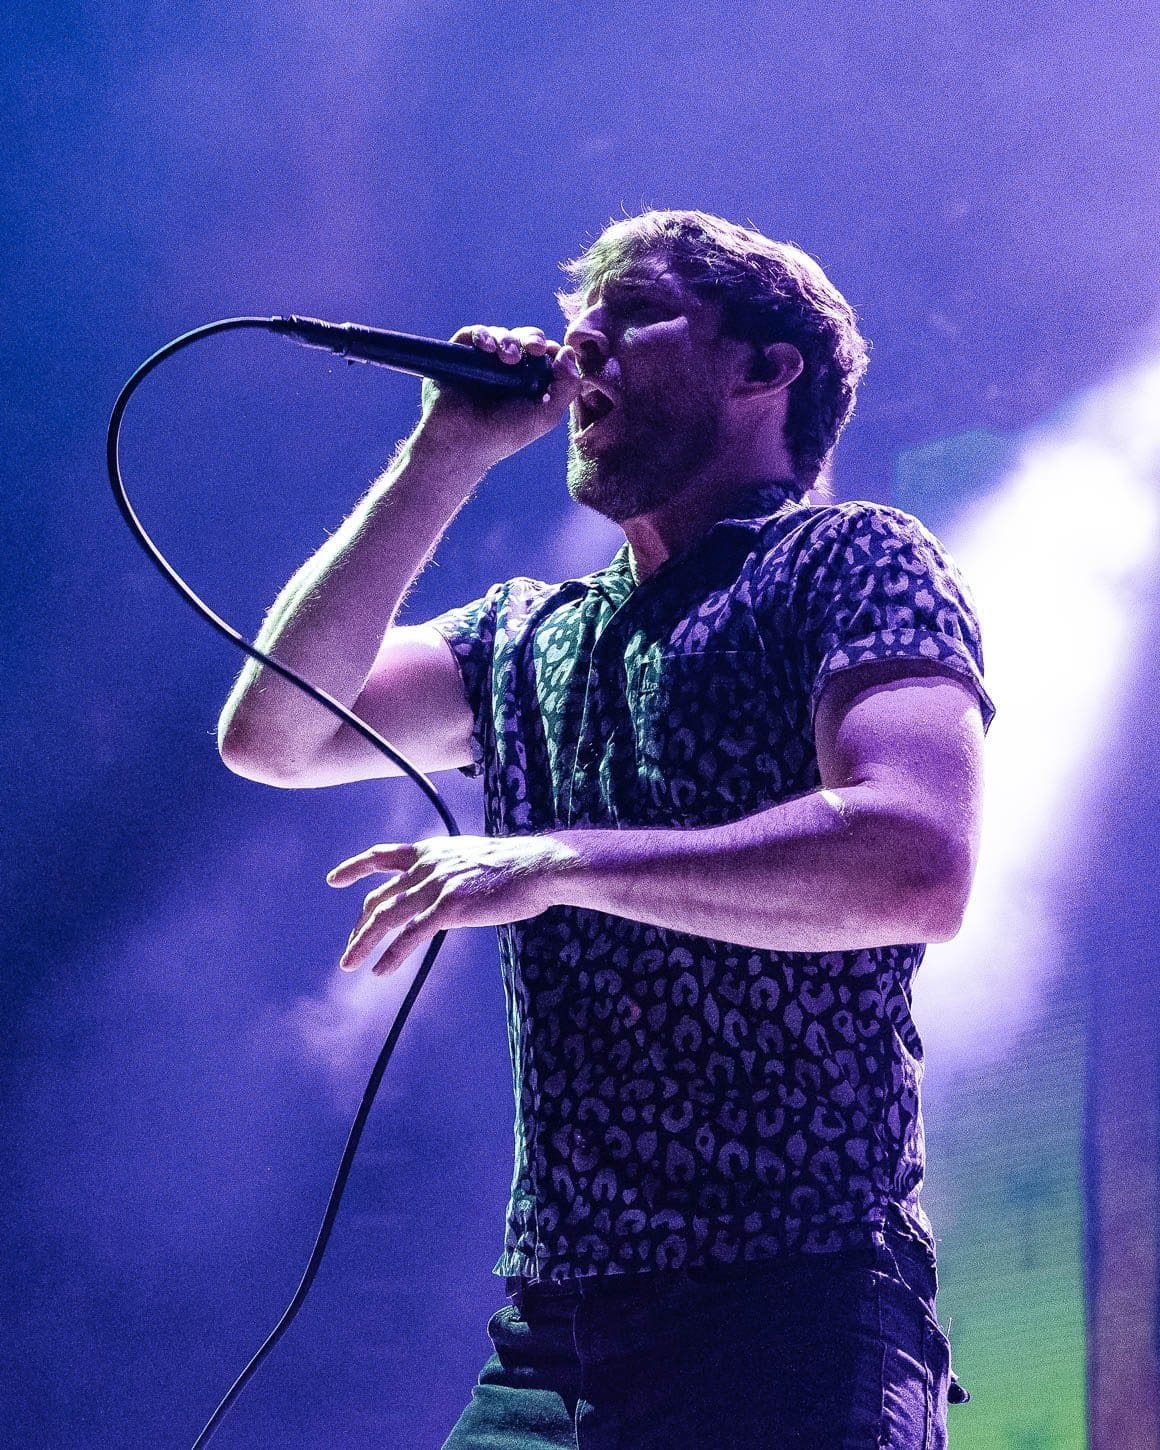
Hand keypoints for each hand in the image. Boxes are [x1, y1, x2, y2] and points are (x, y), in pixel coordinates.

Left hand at [326, 833, 571, 975]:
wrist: (537, 866)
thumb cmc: (514, 867)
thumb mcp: (471, 858)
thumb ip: (447, 871)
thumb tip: (438, 893)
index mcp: (430, 851)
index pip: (381, 856)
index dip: (355, 868)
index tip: (334, 880)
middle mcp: (426, 865)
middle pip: (379, 898)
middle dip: (360, 926)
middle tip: (350, 950)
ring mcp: (436, 885)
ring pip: (386, 917)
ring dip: (363, 943)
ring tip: (349, 964)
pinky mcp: (448, 906)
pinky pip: (410, 935)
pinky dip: (392, 955)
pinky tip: (380, 970)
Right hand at [413, 325, 580, 472]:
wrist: (462, 442)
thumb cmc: (504, 434)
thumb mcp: (546, 415)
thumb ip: (567, 387)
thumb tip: (569, 351)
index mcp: (528, 383)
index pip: (543, 353)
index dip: (547, 348)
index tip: (548, 352)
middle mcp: (506, 371)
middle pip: (523, 339)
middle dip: (530, 338)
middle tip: (533, 349)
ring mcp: (482, 363)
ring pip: (500, 335)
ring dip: (507, 340)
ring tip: (507, 358)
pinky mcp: (460, 357)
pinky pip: (471, 334)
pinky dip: (481, 334)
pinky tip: (485, 346)